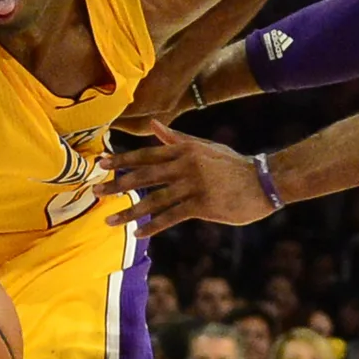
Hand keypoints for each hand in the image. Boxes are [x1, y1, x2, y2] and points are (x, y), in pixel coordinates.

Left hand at [96, 121, 275, 236]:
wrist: (264, 181)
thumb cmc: (233, 165)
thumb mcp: (204, 147)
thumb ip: (176, 138)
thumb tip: (153, 124)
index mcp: (184, 150)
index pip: (146, 154)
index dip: (122, 160)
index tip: (100, 164)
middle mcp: (184, 165)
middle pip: (143, 176)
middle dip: (117, 185)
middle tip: (94, 191)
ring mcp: (192, 185)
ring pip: (153, 199)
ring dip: (129, 211)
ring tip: (109, 221)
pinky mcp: (201, 205)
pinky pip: (171, 217)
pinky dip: (153, 226)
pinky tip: (138, 233)